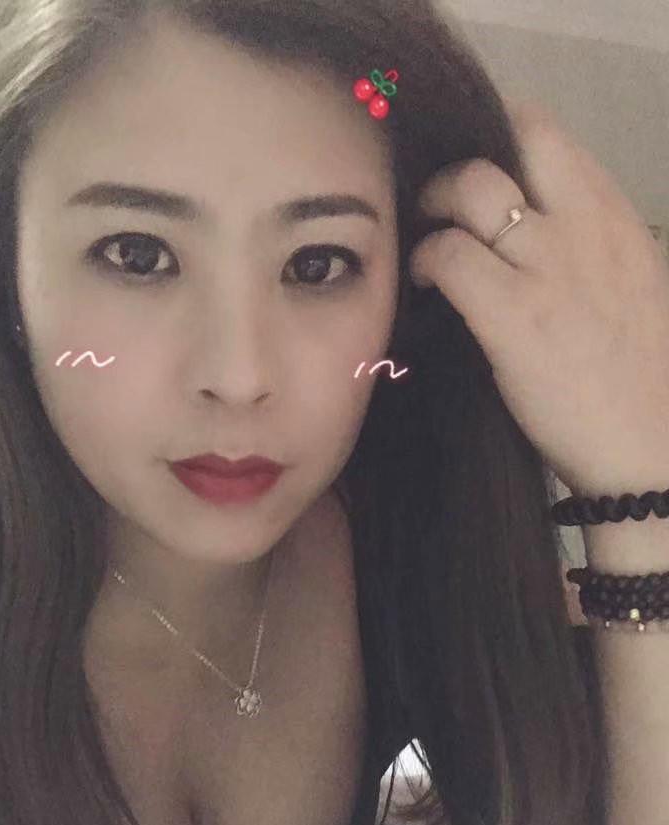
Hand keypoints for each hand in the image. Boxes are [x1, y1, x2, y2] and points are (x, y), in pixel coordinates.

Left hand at [408, 98, 668, 498]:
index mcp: (613, 215)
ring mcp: (548, 266)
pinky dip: (423, 261)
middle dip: (460, 159)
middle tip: (439, 201)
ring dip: (432, 206)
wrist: (647, 444)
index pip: (547, 135)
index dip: (499, 137)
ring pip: (469, 187)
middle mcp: (585, 224)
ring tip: (423, 242)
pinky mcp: (513, 315)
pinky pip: (447, 255)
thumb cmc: (634, 375)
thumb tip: (523, 224)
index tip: (474, 167)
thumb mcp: (629, 282)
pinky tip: (423, 284)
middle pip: (511, 138)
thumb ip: (586, 242)